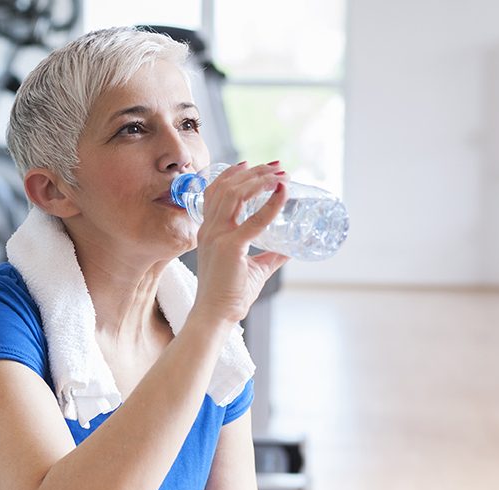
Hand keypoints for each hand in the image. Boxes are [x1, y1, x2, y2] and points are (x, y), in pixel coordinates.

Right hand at [190, 161, 289, 323]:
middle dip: (253, 172)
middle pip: (227, 187)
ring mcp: (217, 236)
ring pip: (235, 195)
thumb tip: (289, 250)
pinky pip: (254, 220)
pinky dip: (270, 204)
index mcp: (209, 231)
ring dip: (260, 180)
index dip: (233, 174)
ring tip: (280, 174)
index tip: (252, 164)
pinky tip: (282, 193)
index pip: (216, 192)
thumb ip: (270, 257)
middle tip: (276, 167)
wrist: (216, 316)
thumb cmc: (230, 295)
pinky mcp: (230, 247)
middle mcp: (210, 229)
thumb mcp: (254, 269)